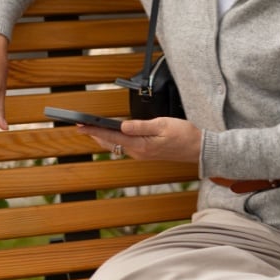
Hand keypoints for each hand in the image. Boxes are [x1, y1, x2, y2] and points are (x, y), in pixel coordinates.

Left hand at [80, 117, 201, 163]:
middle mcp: (138, 152)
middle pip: (111, 142)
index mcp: (141, 145)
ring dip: (103, 137)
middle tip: (80, 125)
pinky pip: (125, 146)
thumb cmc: (184, 135)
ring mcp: (142, 154)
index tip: (81, 126)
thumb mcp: (163, 125)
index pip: (112, 136)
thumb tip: (123, 125)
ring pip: (116, 145)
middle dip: (95, 134)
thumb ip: (141, 126)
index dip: (95, 130)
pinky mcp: (146, 152)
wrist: (199, 149)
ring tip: (90, 129)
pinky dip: (114, 139)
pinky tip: (111, 134)